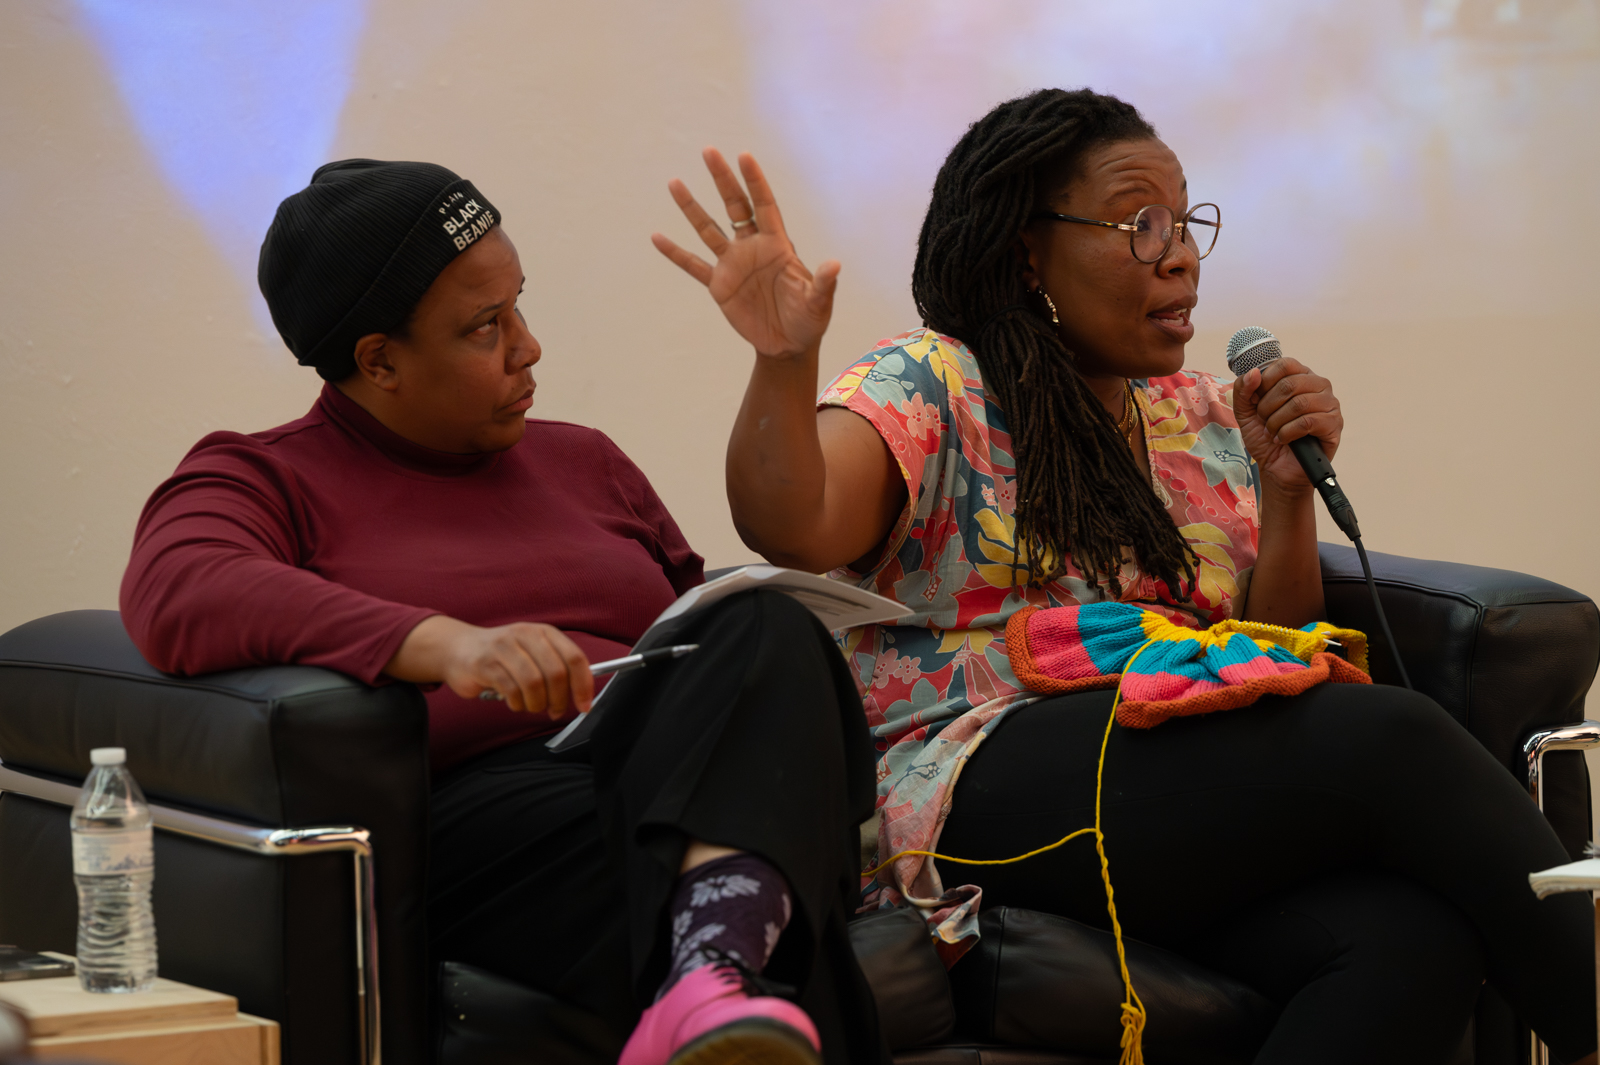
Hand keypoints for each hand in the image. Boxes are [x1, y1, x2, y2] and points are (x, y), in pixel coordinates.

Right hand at [385, 616, 593, 718]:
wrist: (457, 648)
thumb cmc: (502, 656)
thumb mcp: (533, 653)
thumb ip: (557, 668)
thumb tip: (583, 694)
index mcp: (544, 632)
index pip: (574, 657)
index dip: (583, 684)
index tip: (584, 705)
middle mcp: (525, 635)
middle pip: (556, 673)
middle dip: (560, 699)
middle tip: (555, 711)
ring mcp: (504, 647)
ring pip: (534, 683)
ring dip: (537, 704)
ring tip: (531, 706)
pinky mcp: (485, 664)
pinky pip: (512, 690)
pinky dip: (518, 703)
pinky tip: (514, 702)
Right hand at [652, 148, 838, 359]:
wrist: (788, 345)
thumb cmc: (808, 320)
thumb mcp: (818, 303)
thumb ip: (822, 283)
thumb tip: (835, 265)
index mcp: (777, 245)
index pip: (765, 205)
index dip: (755, 182)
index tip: (743, 156)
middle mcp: (752, 247)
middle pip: (735, 206)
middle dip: (723, 179)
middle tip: (709, 152)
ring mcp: (733, 264)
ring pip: (708, 229)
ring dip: (691, 208)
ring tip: (674, 183)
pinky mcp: (719, 285)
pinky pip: (693, 265)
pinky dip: (675, 253)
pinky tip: (656, 237)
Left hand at [1233, 357, 1342, 492]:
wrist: (1275, 468)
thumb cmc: (1265, 437)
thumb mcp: (1245, 412)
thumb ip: (1243, 390)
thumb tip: (1254, 372)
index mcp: (1300, 377)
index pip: (1285, 364)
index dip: (1265, 381)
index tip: (1256, 400)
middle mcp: (1318, 386)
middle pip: (1289, 384)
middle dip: (1268, 406)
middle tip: (1264, 421)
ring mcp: (1329, 404)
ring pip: (1299, 403)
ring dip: (1277, 421)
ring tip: (1272, 432)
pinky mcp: (1334, 425)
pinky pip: (1308, 421)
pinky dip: (1288, 433)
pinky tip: (1283, 439)